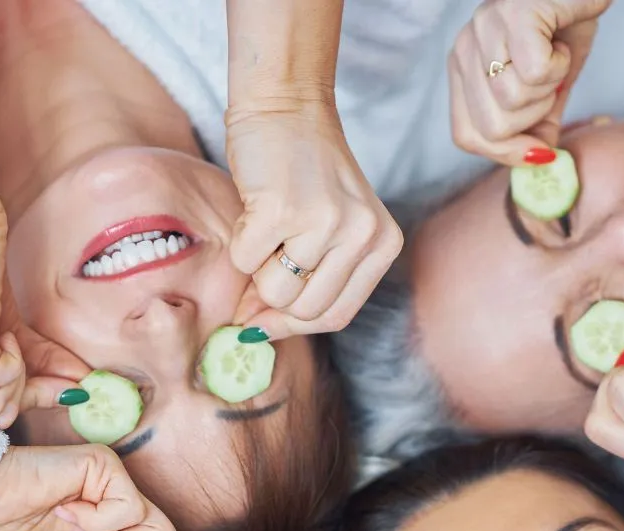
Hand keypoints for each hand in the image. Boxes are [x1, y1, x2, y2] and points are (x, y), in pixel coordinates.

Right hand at [226, 100, 402, 340]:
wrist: (285, 105)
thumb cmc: (305, 172)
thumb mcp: (335, 230)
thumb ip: (315, 282)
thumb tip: (258, 333)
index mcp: (383, 245)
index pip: (336, 316)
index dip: (295, 326)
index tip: (265, 324)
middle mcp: (362, 235)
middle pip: (305, 311)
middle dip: (274, 300)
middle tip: (263, 266)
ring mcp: (326, 222)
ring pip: (275, 292)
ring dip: (257, 270)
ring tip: (267, 231)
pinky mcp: (283, 209)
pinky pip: (246, 260)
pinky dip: (240, 242)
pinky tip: (254, 211)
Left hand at [449, 0, 611, 162]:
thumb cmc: (564, 27)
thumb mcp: (547, 86)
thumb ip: (536, 125)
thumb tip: (539, 161)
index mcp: (463, 69)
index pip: (466, 136)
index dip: (505, 154)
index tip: (539, 151)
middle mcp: (464, 49)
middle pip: (492, 130)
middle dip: (533, 120)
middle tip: (550, 85)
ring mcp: (483, 29)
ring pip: (513, 102)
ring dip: (549, 87)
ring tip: (555, 57)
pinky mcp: (511, 14)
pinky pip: (535, 72)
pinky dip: (560, 64)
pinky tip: (561, 43)